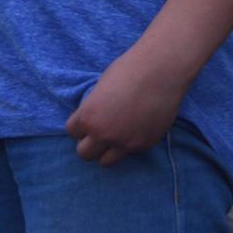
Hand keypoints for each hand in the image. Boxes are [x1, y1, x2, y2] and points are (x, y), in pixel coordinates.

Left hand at [65, 47, 189, 165]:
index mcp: (88, 117)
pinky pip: (130, 152)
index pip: (72, 132)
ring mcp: (125, 143)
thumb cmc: (128, 70)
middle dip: (89, 145)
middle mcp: (103, 134)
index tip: (88, 121)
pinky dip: (129, 144)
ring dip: (106, 151)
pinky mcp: (144, 145)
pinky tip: (136, 127)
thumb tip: (94, 122)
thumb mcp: (100, 89)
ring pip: (106, 162)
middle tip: (98, 134)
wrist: (160, 72)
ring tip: (115, 137)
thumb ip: (94, 110)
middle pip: (85, 154)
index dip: (79, 126)